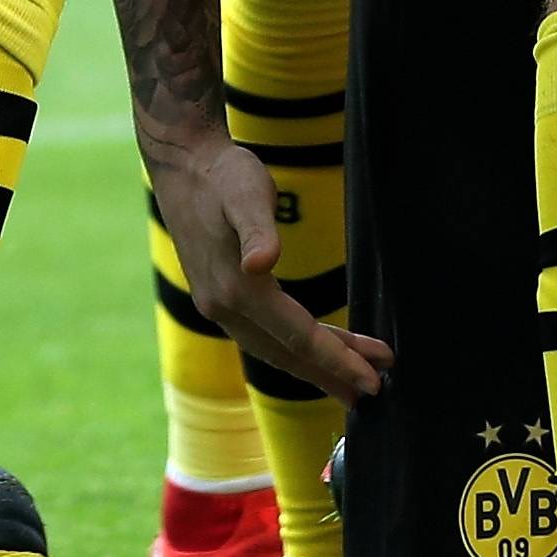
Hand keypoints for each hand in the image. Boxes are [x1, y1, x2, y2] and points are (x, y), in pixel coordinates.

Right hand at [141, 128, 386, 401]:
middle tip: (374, 392)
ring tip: (352, 381)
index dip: (337, 360)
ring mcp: (219, 306)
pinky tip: (315, 347)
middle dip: (333, 374)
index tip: (373, 378)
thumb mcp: (245, 192)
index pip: (298, 336)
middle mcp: (223, 308)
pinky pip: (266, 334)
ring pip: (276, 347)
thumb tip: (262, 264)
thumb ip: (256, 229)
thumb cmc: (223, 174)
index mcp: (236, 289)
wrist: (182, 163)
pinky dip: (296, 347)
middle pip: (288, 353)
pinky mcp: (221, 297)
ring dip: (317, 366)